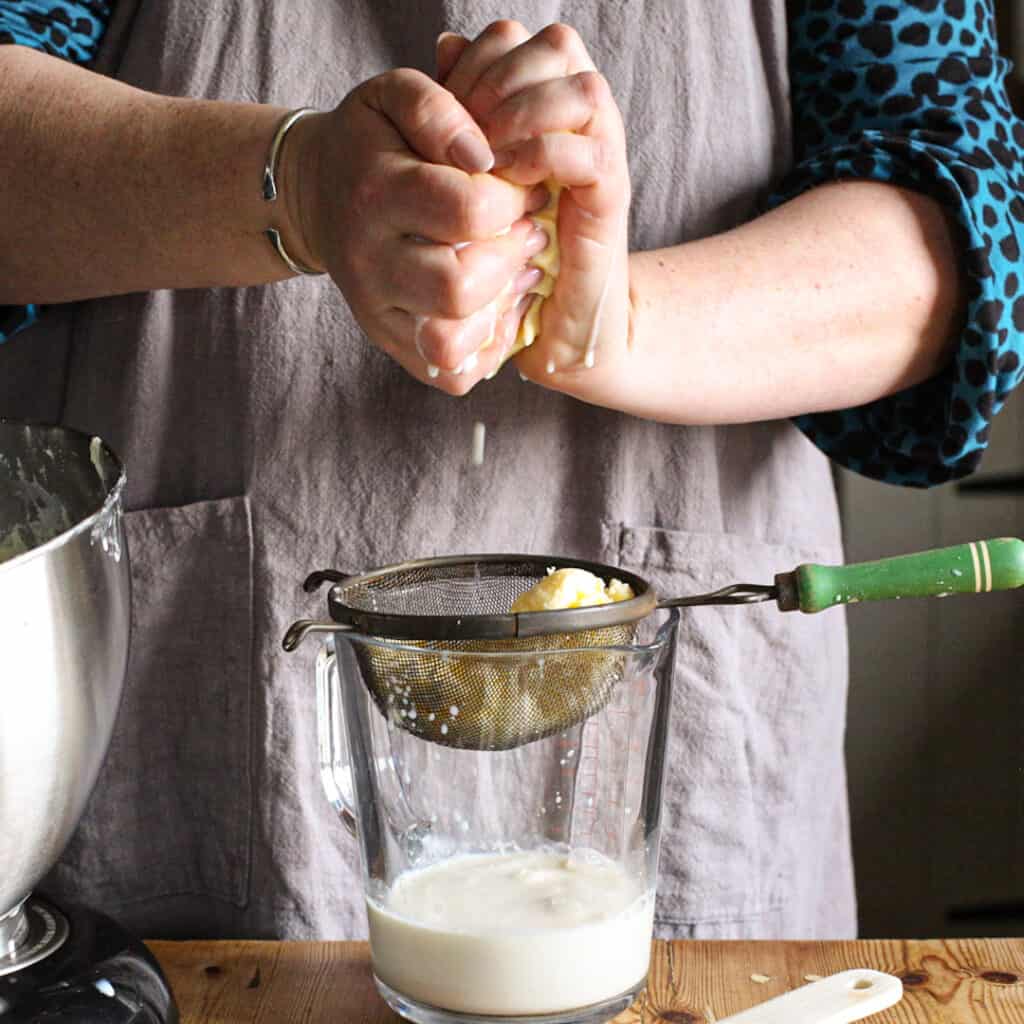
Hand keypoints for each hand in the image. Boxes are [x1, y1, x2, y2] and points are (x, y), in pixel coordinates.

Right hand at [282, 68, 548, 393]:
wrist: (321, 194)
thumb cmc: (374, 144)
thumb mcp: (394, 97)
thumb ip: (439, 107)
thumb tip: (482, 155)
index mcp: (375, 194)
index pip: (467, 211)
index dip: (511, 198)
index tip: (518, 187)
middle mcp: (370, 262)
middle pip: (458, 289)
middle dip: (509, 258)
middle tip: (525, 231)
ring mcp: (378, 313)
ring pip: (451, 344)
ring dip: (500, 308)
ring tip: (515, 269)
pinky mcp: (393, 344)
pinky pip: (453, 373)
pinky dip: (488, 346)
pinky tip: (497, 302)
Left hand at [438, 21, 632, 386]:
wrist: (555, 330)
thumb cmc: (505, 261)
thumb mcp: (469, 182)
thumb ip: (463, 116)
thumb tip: (446, 46)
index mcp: (545, 112)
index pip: (520, 38)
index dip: (481, 55)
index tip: (444, 100)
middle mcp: (579, 126)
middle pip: (558, 45)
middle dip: (501, 75)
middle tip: (465, 123)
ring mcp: (599, 159)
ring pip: (582, 86)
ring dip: (525, 109)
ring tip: (486, 150)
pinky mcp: (608, 201)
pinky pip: (587, 150)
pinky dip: (543, 155)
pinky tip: (506, 181)